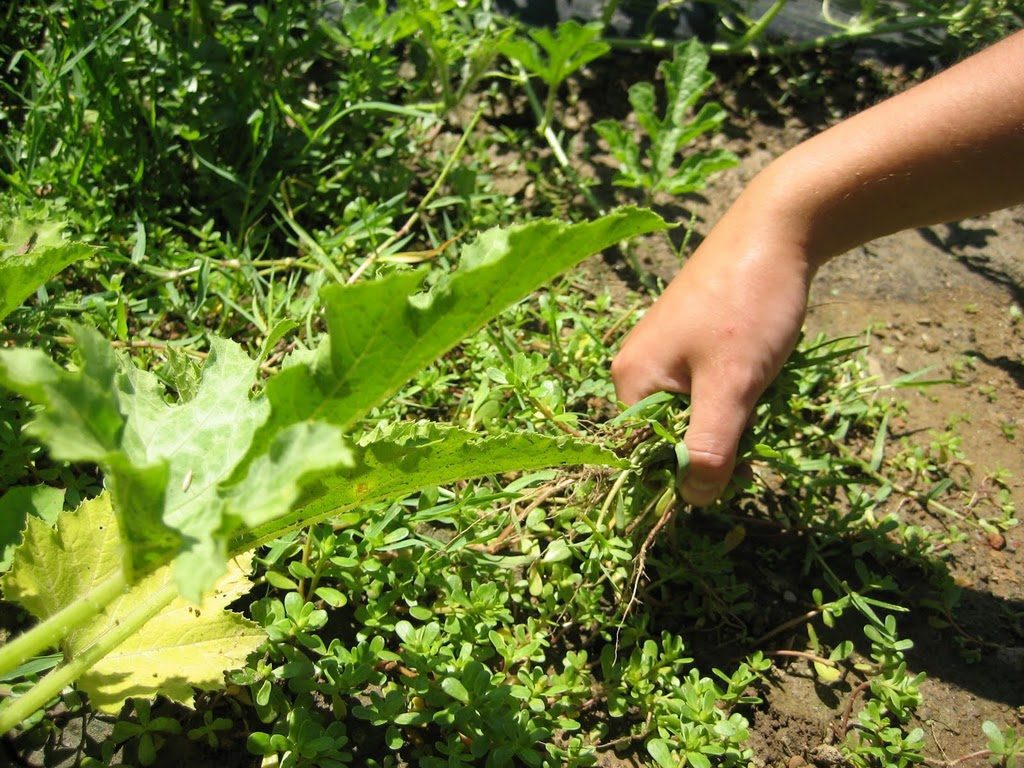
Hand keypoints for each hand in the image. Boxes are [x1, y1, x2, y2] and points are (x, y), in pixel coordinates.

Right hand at [611, 187, 812, 504]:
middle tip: (758, 425)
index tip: (739, 469)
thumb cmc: (748, 306)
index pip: (648, 456)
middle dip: (716, 441)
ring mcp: (663, 352)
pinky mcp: (690, 340)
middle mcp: (636, 368)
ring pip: (694, 412)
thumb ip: (710, 448)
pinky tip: (760, 373)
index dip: (691, 472)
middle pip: (670, 436)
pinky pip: (705, 388)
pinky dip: (735, 393)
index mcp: (631, 381)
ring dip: (732, 416)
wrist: (777, 229)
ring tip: (763, 390)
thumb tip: (695, 502)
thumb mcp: (731, 385)